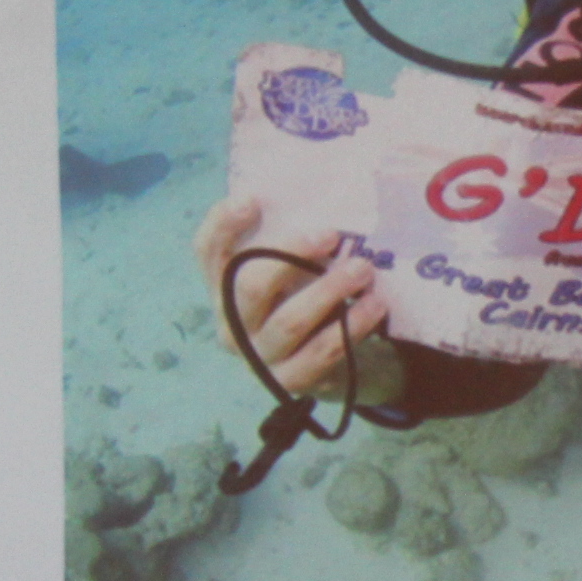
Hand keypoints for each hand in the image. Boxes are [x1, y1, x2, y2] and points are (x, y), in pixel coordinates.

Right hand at [194, 196, 403, 406]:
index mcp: (223, 287)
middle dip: (292, 255)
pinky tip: (374, 305)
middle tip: (332, 235)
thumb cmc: (305, 299)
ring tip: (363, 269)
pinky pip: (322, 351)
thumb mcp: (291, 270)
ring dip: (330, 290)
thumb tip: (321, 199)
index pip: (207, 251)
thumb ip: (290, 243)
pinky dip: (352, 326)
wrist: (330, 364)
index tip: (253, 199)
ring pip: (290, 321)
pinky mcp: (290, 381)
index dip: (223, 224)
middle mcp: (232, 322)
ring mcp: (259, 355)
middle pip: (250, 285)